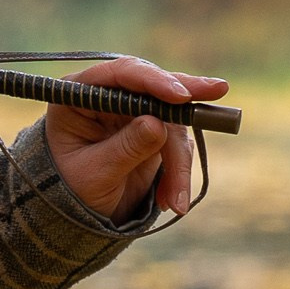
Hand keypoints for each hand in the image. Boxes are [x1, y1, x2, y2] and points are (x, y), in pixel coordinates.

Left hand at [45, 55, 229, 223]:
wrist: (77, 213)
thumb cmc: (70, 190)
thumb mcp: (94, 174)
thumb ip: (124, 148)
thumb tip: (157, 124)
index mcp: (78, 94)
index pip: (120, 74)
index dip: (153, 80)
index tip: (180, 95)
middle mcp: (107, 94)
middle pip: (154, 85)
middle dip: (186, 97)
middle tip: (219, 90)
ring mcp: (132, 110)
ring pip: (173, 120)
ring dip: (179, 161)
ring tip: (175, 202)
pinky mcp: (154, 128)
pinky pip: (177, 142)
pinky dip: (178, 171)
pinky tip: (169, 200)